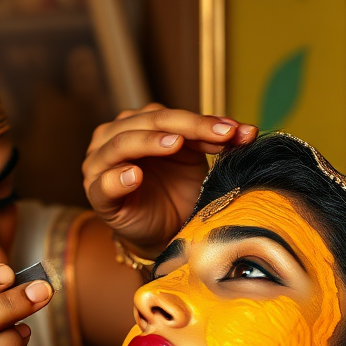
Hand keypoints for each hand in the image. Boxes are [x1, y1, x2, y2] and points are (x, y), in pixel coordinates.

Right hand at [82, 105, 257, 256]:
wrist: (164, 231)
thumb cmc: (177, 192)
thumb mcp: (196, 160)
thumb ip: (212, 140)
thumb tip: (247, 130)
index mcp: (138, 124)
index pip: (169, 115)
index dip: (203, 120)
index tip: (236, 130)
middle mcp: (114, 137)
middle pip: (149, 122)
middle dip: (187, 126)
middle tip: (219, 134)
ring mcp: (100, 165)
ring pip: (122, 145)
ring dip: (149, 142)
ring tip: (175, 144)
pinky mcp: (97, 195)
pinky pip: (104, 184)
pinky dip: (117, 178)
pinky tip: (134, 177)